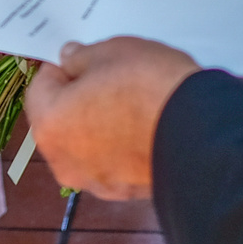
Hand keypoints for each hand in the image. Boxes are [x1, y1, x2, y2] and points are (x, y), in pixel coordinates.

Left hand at [26, 37, 200, 199]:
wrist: (202, 134)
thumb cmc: (150, 89)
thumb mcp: (111, 52)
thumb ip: (81, 56)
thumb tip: (71, 59)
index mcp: (50, 125)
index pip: (40, 85)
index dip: (62, 66)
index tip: (84, 57)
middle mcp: (65, 161)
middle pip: (61, 118)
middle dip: (80, 96)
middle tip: (110, 76)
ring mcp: (96, 180)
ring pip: (87, 142)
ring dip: (101, 122)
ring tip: (133, 100)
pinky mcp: (126, 191)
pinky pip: (113, 160)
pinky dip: (122, 144)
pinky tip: (146, 125)